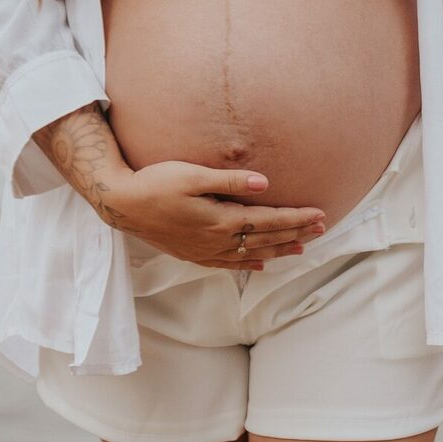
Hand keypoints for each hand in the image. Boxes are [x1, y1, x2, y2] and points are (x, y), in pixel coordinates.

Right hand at [100, 161, 326, 270]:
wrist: (121, 204)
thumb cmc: (156, 183)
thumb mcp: (193, 175)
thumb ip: (231, 181)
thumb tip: (264, 184)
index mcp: (222, 220)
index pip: (270, 221)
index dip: (296, 218)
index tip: (320, 214)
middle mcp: (217, 240)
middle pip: (266, 239)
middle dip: (296, 234)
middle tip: (321, 229)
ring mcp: (204, 250)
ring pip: (251, 254)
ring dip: (278, 250)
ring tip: (301, 248)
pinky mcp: (192, 254)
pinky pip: (227, 264)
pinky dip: (247, 265)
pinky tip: (259, 266)